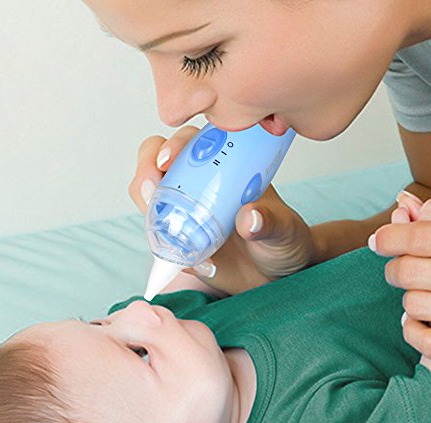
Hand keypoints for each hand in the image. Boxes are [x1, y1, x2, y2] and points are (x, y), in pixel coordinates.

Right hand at [129, 127, 316, 294]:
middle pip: (157, 165)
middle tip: (151, 188)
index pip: (190, 143)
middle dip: (146, 171)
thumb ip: (270, 221)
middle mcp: (198, 186)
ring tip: (158, 224)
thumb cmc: (284, 238)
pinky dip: (159, 243)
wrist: (279, 272)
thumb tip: (249, 219)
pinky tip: (176, 253)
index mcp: (224, 168)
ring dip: (146, 207)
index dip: (173, 145)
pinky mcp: (181, 242)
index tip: (169, 159)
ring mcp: (185, 213)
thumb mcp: (283, 227)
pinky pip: (160, 238)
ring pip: (150, 199)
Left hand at [370, 192, 430, 364]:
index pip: (421, 236)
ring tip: (421, 299)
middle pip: (409, 271)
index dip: (390, 237)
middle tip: (397, 273)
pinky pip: (424, 341)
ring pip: (413, 304)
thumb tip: (402, 201)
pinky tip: (420, 323)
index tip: (377, 241)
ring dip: (409, 303)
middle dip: (394, 271)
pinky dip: (413, 332)